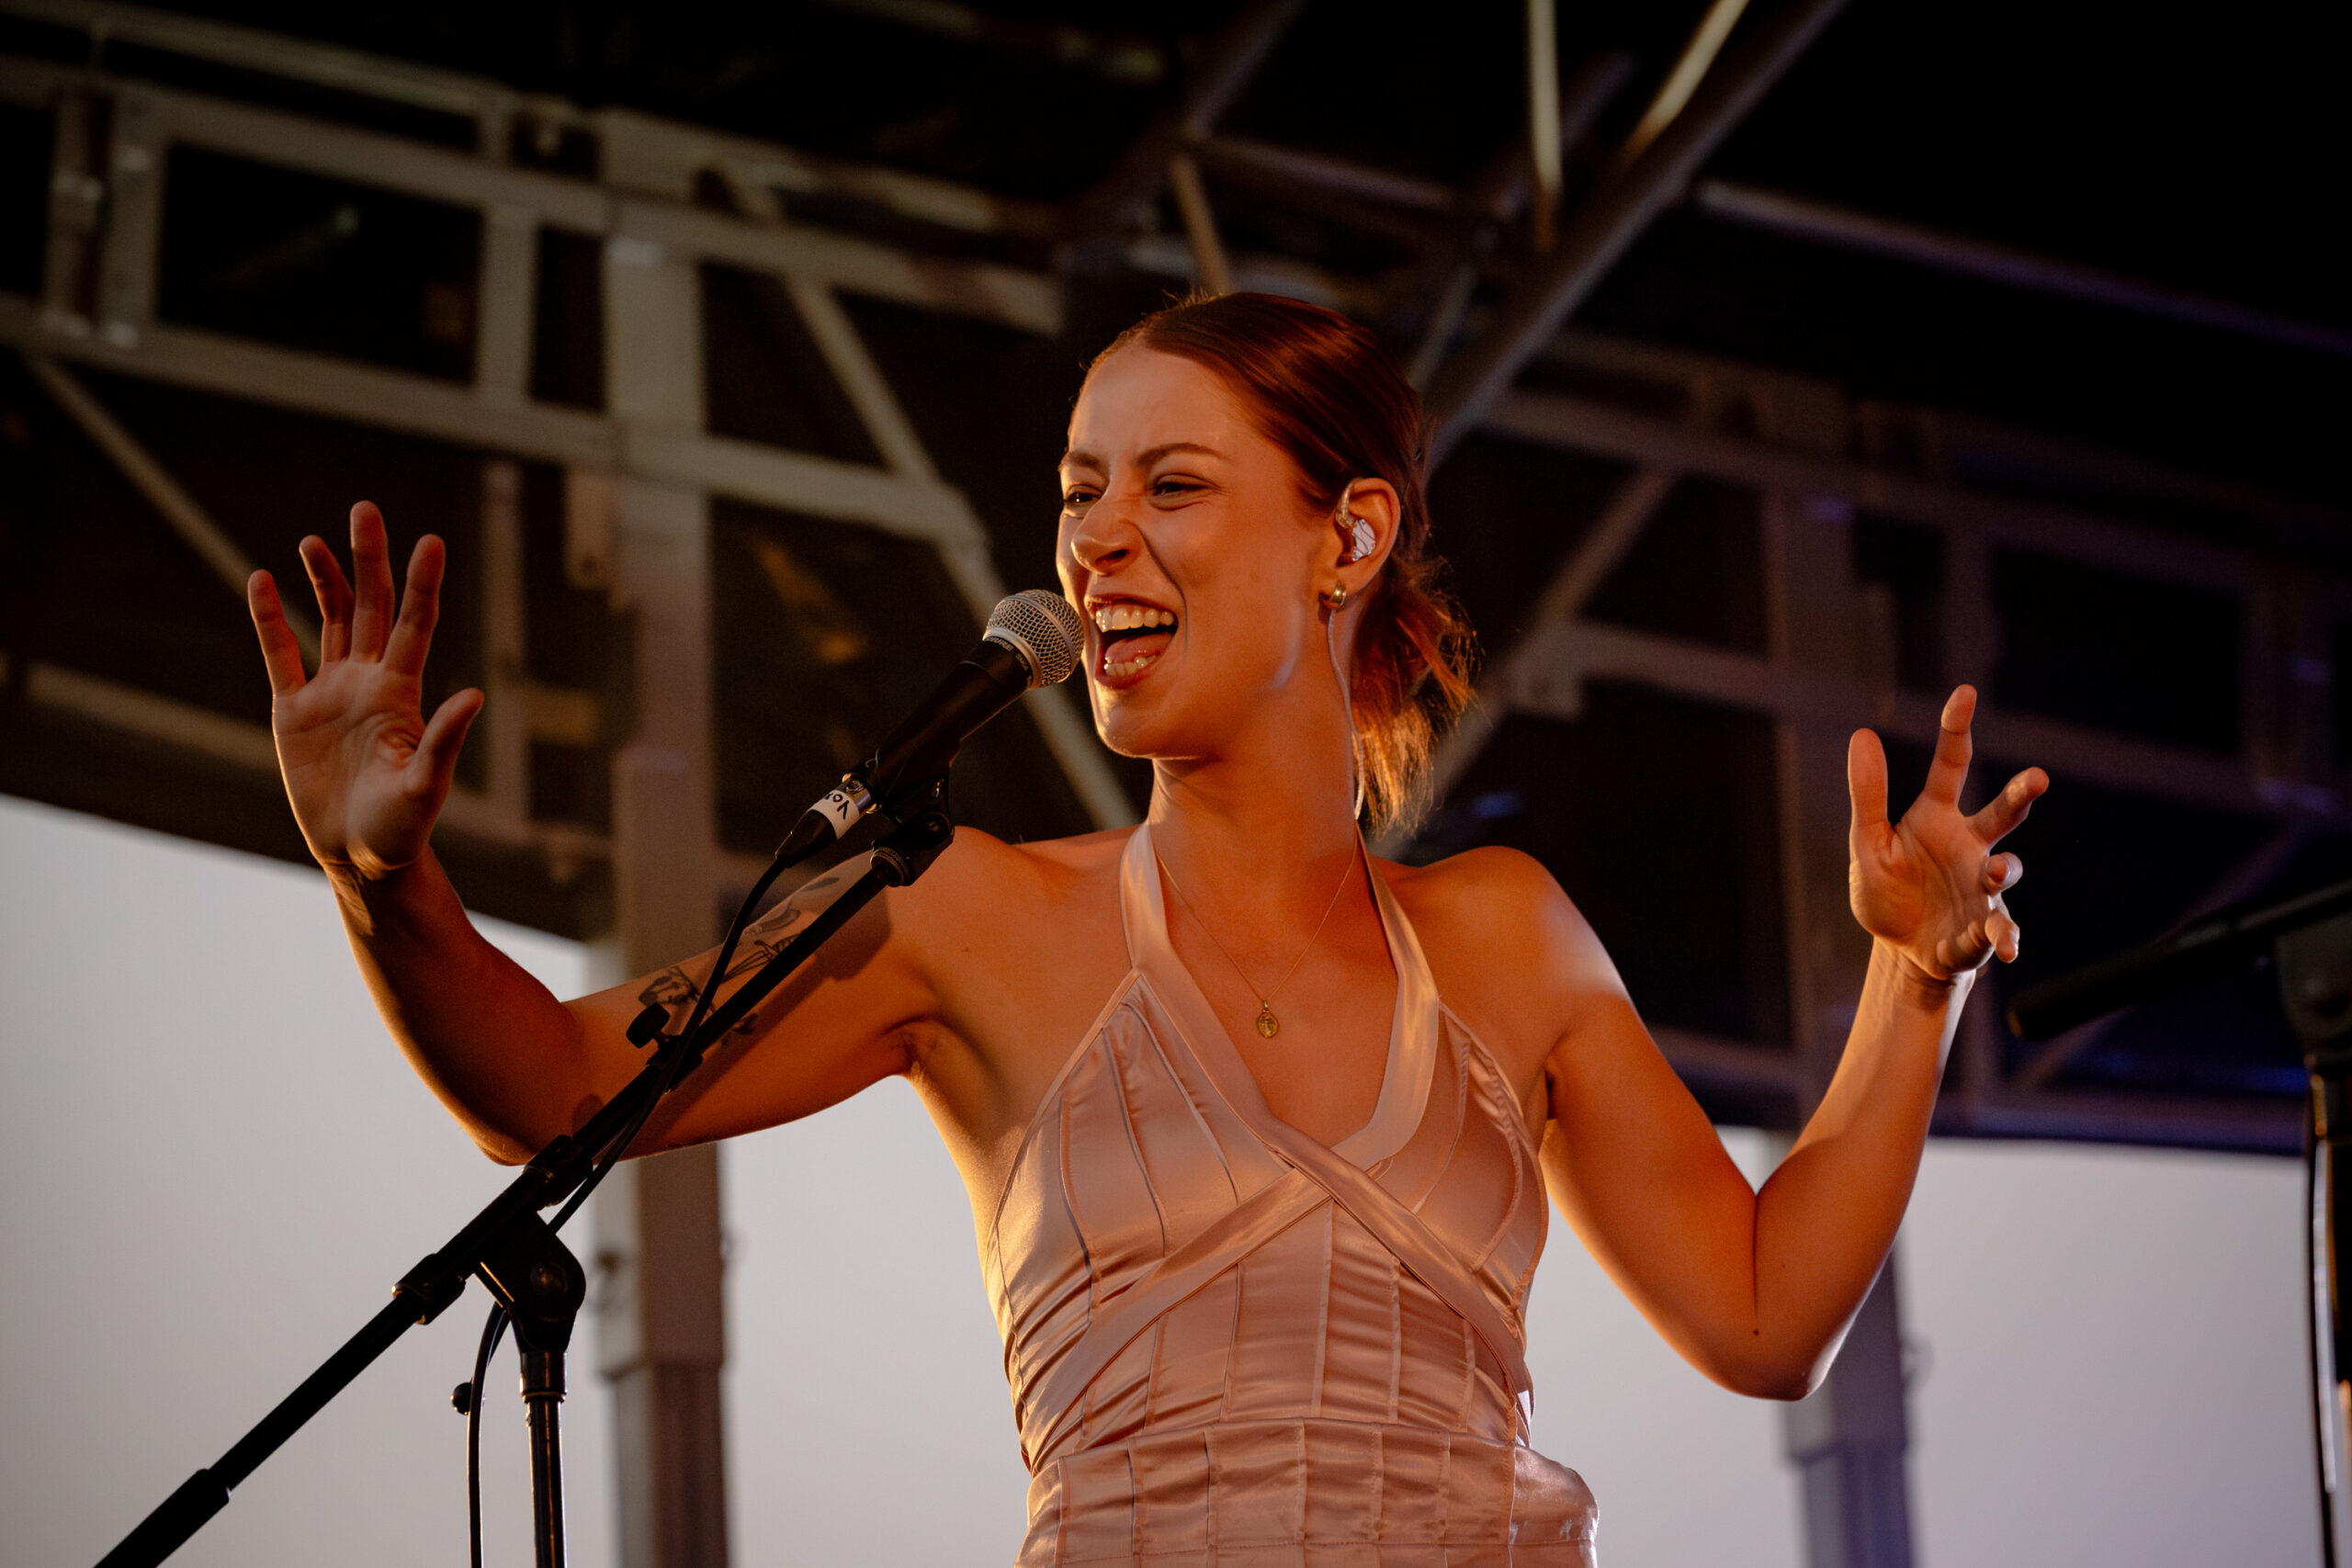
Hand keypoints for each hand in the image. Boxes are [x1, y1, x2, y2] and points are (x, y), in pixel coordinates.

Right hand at [248, 501, 481, 880]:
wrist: (361, 857)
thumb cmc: (403, 828)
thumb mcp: (426, 785)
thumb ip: (445, 739)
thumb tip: (475, 695)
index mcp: (403, 694)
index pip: (415, 625)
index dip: (422, 583)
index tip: (431, 541)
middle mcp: (369, 682)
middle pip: (370, 607)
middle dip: (368, 560)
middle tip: (366, 510)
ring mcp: (331, 693)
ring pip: (328, 621)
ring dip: (324, 580)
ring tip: (314, 539)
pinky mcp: (294, 712)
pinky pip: (280, 655)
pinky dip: (269, 620)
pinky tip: (261, 581)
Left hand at [1848, 685, 2047, 984]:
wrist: (1902, 950)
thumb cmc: (1889, 891)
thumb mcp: (1868, 844)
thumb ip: (1868, 795)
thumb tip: (1863, 733)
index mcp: (1936, 818)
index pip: (1951, 766)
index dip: (1957, 729)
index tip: (1965, 692)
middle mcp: (1969, 845)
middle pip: (2002, 812)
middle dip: (2020, 794)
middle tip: (2037, 777)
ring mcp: (1981, 885)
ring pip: (2006, 868)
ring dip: (2004, 868)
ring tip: (1993, 871)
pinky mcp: (1984, 927)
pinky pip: (1999, 928)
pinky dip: (2003, 937)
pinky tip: (2003, 948)